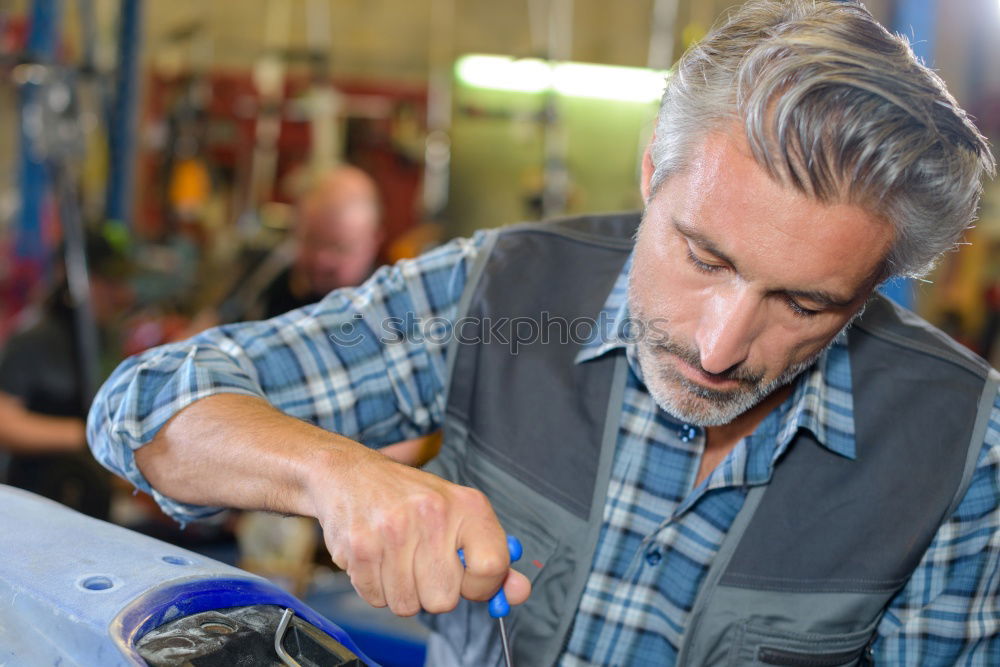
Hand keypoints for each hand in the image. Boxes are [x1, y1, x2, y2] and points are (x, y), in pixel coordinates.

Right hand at [307, 446, 530, 615]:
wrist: (349, 474)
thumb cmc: (409, 498)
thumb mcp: (458, 515)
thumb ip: (492, 556)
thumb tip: (520, 592)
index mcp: (467, 505)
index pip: (493, 568)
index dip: (480, 586)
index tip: (467, 579)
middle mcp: (433, 514)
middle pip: (445, 600)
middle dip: (432, 591)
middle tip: (422, 562)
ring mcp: (393, 531)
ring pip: (407, 605)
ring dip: (400, 591)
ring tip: (395, 557)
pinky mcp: (360, 547)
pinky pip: (375, 598)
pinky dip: (375, 586)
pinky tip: (375, 557)